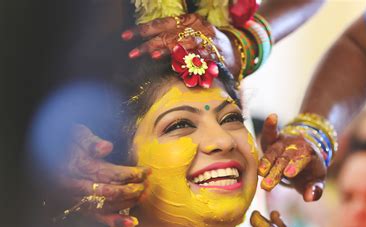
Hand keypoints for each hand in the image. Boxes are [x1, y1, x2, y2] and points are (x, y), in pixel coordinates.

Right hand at [58, 124, 148, 226]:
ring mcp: (77, 199)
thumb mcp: (74, 133)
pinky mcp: (77, 207)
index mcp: (79, 167)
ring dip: (128, 203)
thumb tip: (106, 148)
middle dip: (133, 189)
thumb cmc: (64, 141)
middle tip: (147, 184)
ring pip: (107, 205)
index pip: (111, 174)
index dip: (132, 174)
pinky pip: (97, 217)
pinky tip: (131, 221)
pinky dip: (115, 221)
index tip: (147, 171)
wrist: (42, 154)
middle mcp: (77, 186)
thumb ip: (90, 141)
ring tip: (143, 196)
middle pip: (112, 192)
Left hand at [122, 13, 239, 75]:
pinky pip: (194, 56)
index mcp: (189, 20)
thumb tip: (150, 44)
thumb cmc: (208, 43)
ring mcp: (204, 40)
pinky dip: (183, 59)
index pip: (161, 23)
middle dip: (148, 43)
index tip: (126, 36)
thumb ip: (174, 36)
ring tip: (149, 55)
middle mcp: (196, 27)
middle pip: (167, 34)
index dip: (143, 29)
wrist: (234, 52)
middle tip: (132, 52)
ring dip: (163, 50)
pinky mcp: (212, 53)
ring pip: (179, 43)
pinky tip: (172, 63)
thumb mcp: (192, 33)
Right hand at [258, 114, 326, 201]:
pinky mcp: (273, 139)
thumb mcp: (316, 181)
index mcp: (310, 155)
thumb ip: (314, 190)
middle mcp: (296, 146)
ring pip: (274, 151)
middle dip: (276, 171)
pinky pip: (271, 132)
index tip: (288, 174)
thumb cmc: (309, 171)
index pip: (302, 159)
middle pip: (285, 158)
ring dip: (266, 161)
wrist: (305, 153)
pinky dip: (270, 125)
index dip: (296, 165)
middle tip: (267, 187)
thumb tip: (309, 197)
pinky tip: (272, 117)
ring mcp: (284, 142)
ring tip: (260, 173)